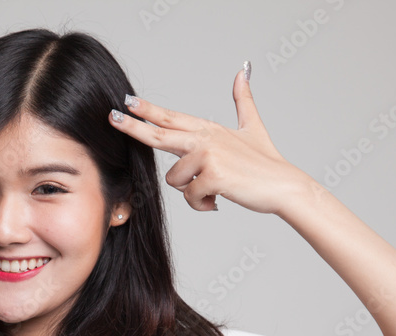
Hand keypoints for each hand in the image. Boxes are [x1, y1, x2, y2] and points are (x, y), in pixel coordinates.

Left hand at [109, 65, 308, 217]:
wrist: (283, 186)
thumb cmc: (266, 162)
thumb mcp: (252, 126)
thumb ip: (243, 100)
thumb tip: (243, 70)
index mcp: (209, 129)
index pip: (171, 118)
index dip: (148, 110)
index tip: (127, 102)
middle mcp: (205, 139)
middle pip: (160, 134)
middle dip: (133, 126)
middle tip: (112, 117)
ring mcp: (208, 156)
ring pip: (175, 180)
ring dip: (192, 192)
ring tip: (214, 190)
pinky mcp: (213, 176)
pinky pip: (191, 197)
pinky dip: (203, 204)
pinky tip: (219, 199)